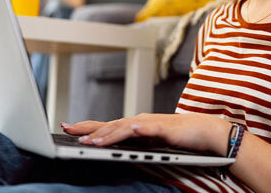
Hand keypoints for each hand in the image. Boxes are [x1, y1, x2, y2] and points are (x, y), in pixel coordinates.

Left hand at [61, 113, 230, 155]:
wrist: (203, 130)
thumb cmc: (177, 137)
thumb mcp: (149, 142)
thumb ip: (132, 143)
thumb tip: (113, 150)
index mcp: (134, 125)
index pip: (106, 125)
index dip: (87, 126)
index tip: (67, 127)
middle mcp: (139, 121)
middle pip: (109, 125)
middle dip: (88, 129)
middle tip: (68, 131)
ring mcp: (151, 123)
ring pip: (124, 128)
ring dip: (107, 134)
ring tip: (92, 142)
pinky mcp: (165, 129)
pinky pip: (149, 130)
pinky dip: (138, 130)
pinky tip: (130, 130)